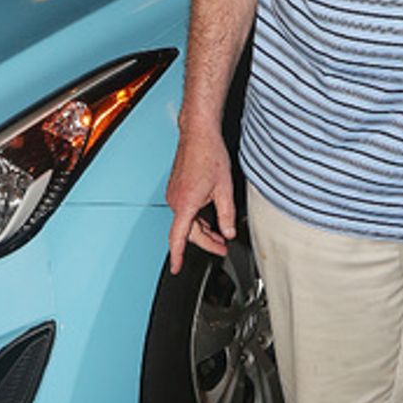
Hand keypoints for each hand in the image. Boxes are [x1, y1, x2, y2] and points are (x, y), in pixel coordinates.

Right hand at [165, 124, 235, 274]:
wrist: (198, 134)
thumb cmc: (209, 154)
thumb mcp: (224, 188)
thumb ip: (227, 215)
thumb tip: (228, 232)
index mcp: (186, 203)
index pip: (178, 237)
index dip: (177, 256)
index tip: (176, 268)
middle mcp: (176, 200)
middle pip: (188, 231)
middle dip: (206, 241)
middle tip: (223, 247)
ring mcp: (174, 195)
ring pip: (187, 221)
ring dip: (202, 229)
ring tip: (221, 234)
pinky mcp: (176, 189)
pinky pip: (185, 211)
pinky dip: (197, 218)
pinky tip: (210, 217)